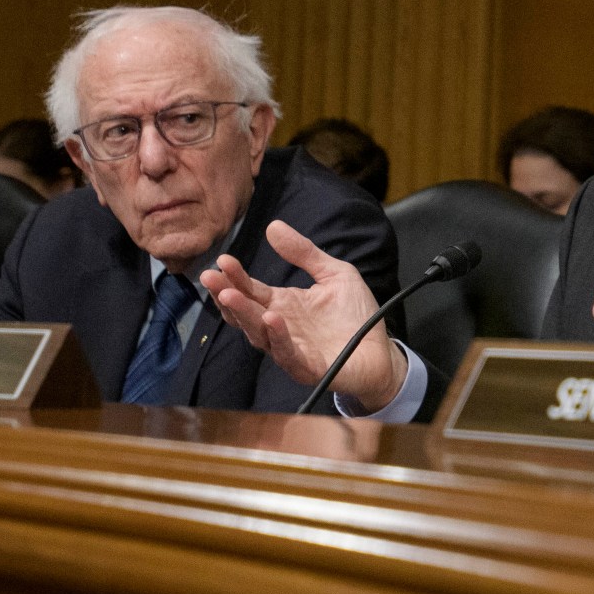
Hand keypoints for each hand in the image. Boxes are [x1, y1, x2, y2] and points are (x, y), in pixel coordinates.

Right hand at [201, 221, 404, 412]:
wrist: (382, 351)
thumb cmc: (356, 315)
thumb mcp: (333, 273)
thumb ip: (304, 253)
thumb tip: (273, 226)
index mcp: (283, 305)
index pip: (252, 290)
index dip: (236, 276)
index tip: (223, 260)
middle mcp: (280, 328)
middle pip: (246, 312)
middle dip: (226, 295)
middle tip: (210, 277)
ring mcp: (292, 349)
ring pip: (259, 334)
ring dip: (244, 315)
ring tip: (230, 295)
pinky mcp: (309, 367)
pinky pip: (288, 355)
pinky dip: (279, 338)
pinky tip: (272, 319)